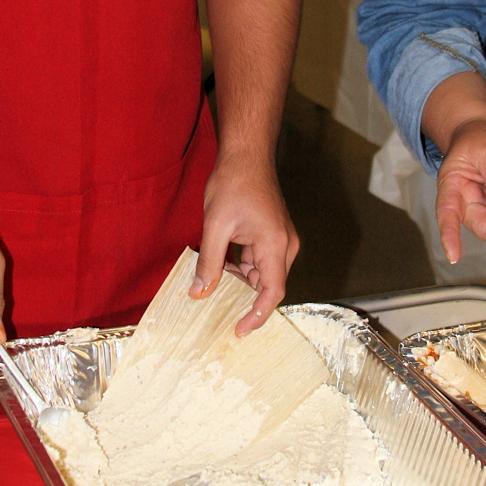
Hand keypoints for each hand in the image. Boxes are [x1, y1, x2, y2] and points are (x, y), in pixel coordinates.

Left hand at [190, 152, 298, 335]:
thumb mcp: (215, 225)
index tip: (239, 330)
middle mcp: (285, 245)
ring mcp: (281, 239)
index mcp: (276, 245)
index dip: (257, 316)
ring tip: (212, 276)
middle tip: (213, 302)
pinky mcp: (273, 234)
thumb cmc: (234, 183)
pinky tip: (220, 262)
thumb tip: (200, 293)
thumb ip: (210, 262)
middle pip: (267, 284)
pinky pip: (259, 260)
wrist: (246, 154)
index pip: (273, 293)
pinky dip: (241, 266)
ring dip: (238, 279)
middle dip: (241, 296)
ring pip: (261, 273)